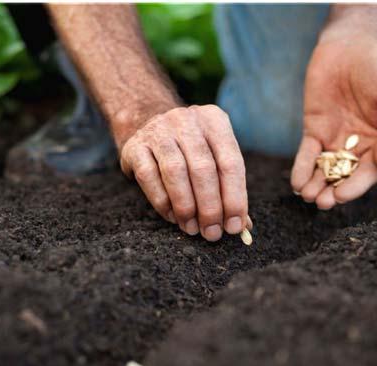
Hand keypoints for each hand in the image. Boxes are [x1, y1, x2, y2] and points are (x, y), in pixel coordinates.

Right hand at [119, 105, 250, 240]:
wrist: (145, 123)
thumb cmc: (188, 149)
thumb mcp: (213, 157)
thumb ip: (228, 188)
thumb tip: (242, 226)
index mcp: (214, 121)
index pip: (231, 162)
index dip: (235, 198)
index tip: (234, 227)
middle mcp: (187, 121)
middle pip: (203, 168)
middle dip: (210, 207)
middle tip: (212, 233)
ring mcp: (158, 131)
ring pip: (175, 172)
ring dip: (186, 207)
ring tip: (192, 228)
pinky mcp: (135, 146)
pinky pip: (149, 177)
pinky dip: (162, 202)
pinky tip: (172, 217)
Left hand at [291, 35, 376, 209]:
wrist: (351, 46)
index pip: (368, 173)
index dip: (355, 187)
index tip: (341, 197)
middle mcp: (358, 147)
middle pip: (345, 177)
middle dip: (332, 191)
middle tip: (320, 202)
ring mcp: (334, 140)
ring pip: (324, 171)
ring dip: (315, 185)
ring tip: (307, 196)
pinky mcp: (314, 131)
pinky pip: (307, 155)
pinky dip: (301, 169)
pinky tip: (296, 183)